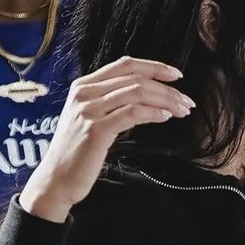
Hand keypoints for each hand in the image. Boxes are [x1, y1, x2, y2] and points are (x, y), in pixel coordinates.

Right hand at [20, 59, 191, 221]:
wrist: (57, 179)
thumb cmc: (78, 153)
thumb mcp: (92, 119)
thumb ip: (112, 103)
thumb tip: (148, 99)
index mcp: (83, 86)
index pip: (124, 65)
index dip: (154, 67)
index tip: (176, 75)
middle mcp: (84, 93)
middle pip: (135, 78)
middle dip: (167, 88)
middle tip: (187, 101)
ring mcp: (88, 110)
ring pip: (137, 93)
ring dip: (166, 100)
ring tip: (182, 111)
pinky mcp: (96, 129)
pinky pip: (133, 113)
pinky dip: (154, 113)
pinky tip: (165, 117)